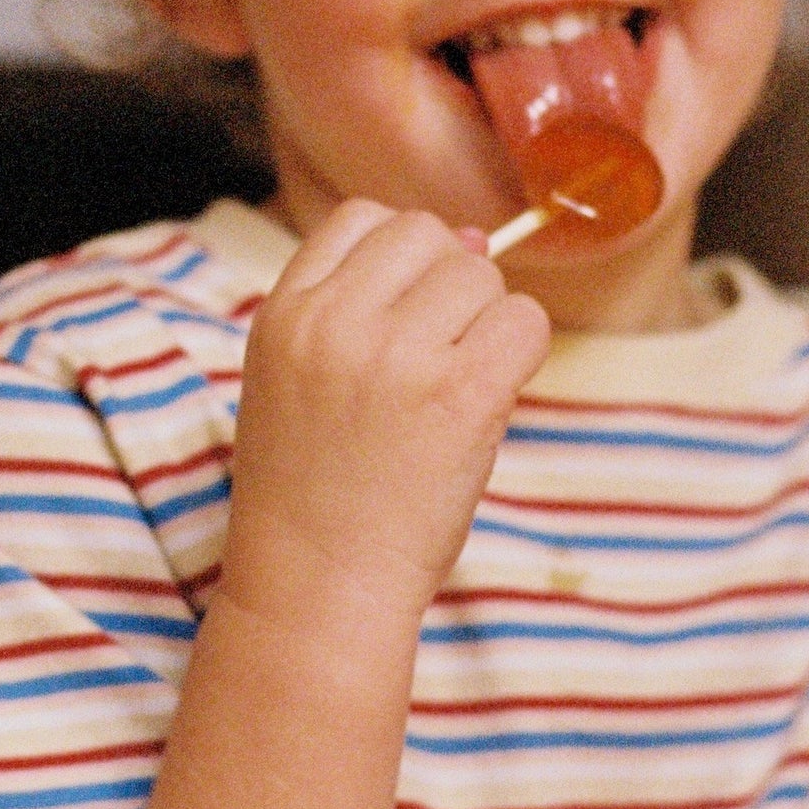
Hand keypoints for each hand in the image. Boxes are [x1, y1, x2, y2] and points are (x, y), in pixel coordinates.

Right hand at [221, 201, 550, 639]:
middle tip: (436, 362)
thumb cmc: (313, 496)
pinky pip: (526, 321)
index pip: (362, 218)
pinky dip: (522, 353)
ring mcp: (396, 356)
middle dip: (449, 287)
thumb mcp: (294, 382)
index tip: (404, 320)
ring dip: (486, 325)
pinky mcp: (459, 395)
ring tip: (453, 393)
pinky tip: (490, 400)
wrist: (316, 589)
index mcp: (283, 314)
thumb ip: (362, 307)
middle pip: (429, 236)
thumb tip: (472, 237)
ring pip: (482, 276)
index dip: (401, 261)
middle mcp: (335, 322)